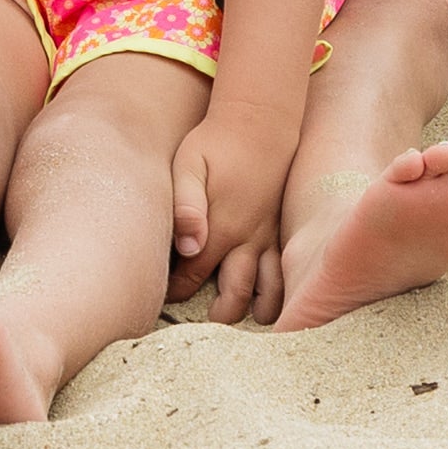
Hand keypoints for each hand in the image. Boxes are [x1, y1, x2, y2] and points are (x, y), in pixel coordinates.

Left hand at [167, 110, 289, 321]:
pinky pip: (285, 276)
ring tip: (238, 324)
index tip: (161, 297)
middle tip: (201, 323)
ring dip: (254, 314)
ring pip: (268, 296)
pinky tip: (268, 307)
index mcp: (222, 230)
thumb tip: (189, 249)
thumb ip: (187, 206)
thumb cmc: (217, 144)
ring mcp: (269, 241)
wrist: (261, 125)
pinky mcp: (282, 234)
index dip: (175, 291)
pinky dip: (280, 297)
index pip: (192, 278)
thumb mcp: (190, 165)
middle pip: (233, 300)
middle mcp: (249, 243)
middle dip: (217, 317)